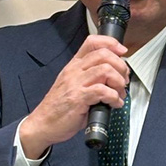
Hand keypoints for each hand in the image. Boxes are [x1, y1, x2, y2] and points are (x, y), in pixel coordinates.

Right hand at [19, 35, 128, 158]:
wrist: (42, 123)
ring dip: (118, 82)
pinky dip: (114, 97)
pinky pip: (102, 91)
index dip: (110, 43)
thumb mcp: (72, 85)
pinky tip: (114, 103)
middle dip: (121, 66)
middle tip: (123, 80)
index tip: (122, 51)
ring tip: (119, 93)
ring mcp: (75, 84)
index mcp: (74, 66)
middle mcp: (74, 71)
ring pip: (105, 70)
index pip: (92, 42)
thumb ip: (90, 77)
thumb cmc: (58, 107)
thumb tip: (114, 77)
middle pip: (103, 55)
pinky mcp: (78, 98)